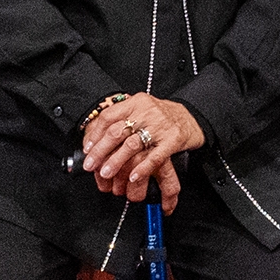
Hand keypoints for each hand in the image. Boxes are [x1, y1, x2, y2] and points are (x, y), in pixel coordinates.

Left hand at [82, 93, 204, 206]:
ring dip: (116, 161)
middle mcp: (146, 112)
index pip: (108, 117)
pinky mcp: (173, 139)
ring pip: (132, 145)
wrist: (191, 117)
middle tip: (90, 165)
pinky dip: (142, 168)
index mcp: (135, 102)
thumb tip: (95, 141)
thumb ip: (122, 119)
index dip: (95, 135)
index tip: (87, 149)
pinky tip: (133, 177)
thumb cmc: (162, 117)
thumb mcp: (141, 110)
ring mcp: (160, 125)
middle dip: (100, 151)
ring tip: (106, 173)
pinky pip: (155, 156)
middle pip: (117, 132)